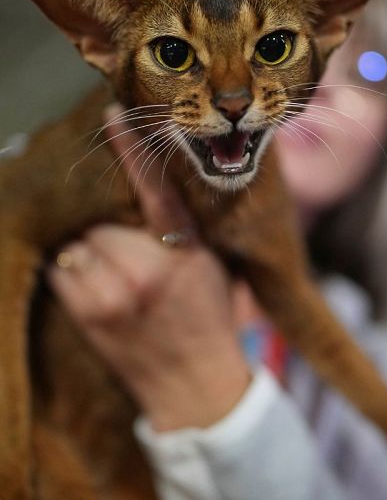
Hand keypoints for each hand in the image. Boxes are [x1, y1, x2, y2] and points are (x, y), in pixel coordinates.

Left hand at [46, 104, 252, 430]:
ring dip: (86, 243)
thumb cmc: (209, 320)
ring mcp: (111, 291)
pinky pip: (61, 267)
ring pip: (77, 239)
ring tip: (109, 260)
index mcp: (185, 252)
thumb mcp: (211, 265)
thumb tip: (156, 185)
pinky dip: (71, 265)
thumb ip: (184, 228)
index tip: (112, 115)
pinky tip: (93, 276)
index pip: (155, 190)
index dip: (132, 150)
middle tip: (122, 234)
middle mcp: (146, 268)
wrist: (194, 385)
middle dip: (106, 219)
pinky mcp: (85, 311)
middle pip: (102, 215)